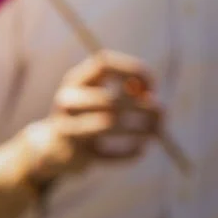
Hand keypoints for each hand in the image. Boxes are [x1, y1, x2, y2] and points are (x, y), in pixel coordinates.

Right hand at [20, 50, 161, 187]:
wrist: (54, 148)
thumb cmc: (87, 117)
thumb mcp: (100, 97)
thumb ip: (126, 90)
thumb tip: (149, 93)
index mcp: (75, 80)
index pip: (104, 63)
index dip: (132, 70)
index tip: (152, 86)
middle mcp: (67, 100)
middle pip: (109, 98)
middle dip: (142, 106)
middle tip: (163, 112)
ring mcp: (68, 127)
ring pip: (107, 124)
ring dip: (140, 128)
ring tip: (157, 132)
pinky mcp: (74, 153)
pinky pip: (108, 154)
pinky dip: (129, 153)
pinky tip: (141, 151)